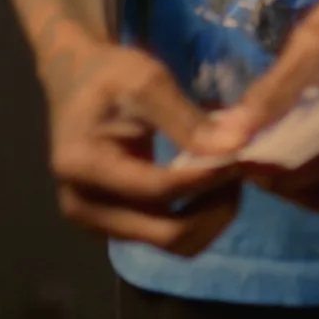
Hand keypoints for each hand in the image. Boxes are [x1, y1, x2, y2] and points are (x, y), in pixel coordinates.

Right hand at [44, 29, 240, 254]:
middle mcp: (83, 207)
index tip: (242, 155)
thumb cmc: (109, 76)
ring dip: (211, 216)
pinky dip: (198, 217)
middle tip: (240, 169)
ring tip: (228, 176)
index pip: (158, 191)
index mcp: (82, 167)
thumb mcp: (147, 81)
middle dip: (216, 207)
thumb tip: (237, 146)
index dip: (207, 178)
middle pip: (168, 234)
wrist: (77, 82)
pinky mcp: (114, 228)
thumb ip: (188, 120)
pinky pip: (167, 237)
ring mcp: (97, 224)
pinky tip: (209, 185)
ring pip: (174, 243)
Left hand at [190, 0, 318, 213]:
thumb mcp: (313, 42)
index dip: (275, 168)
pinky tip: (282, 155)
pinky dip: (307, 179)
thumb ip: (272, 91)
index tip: (233, 157)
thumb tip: (227, 139)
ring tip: (255, 156)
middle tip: (238, 158)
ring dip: (289, 185)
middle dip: (278, 180)